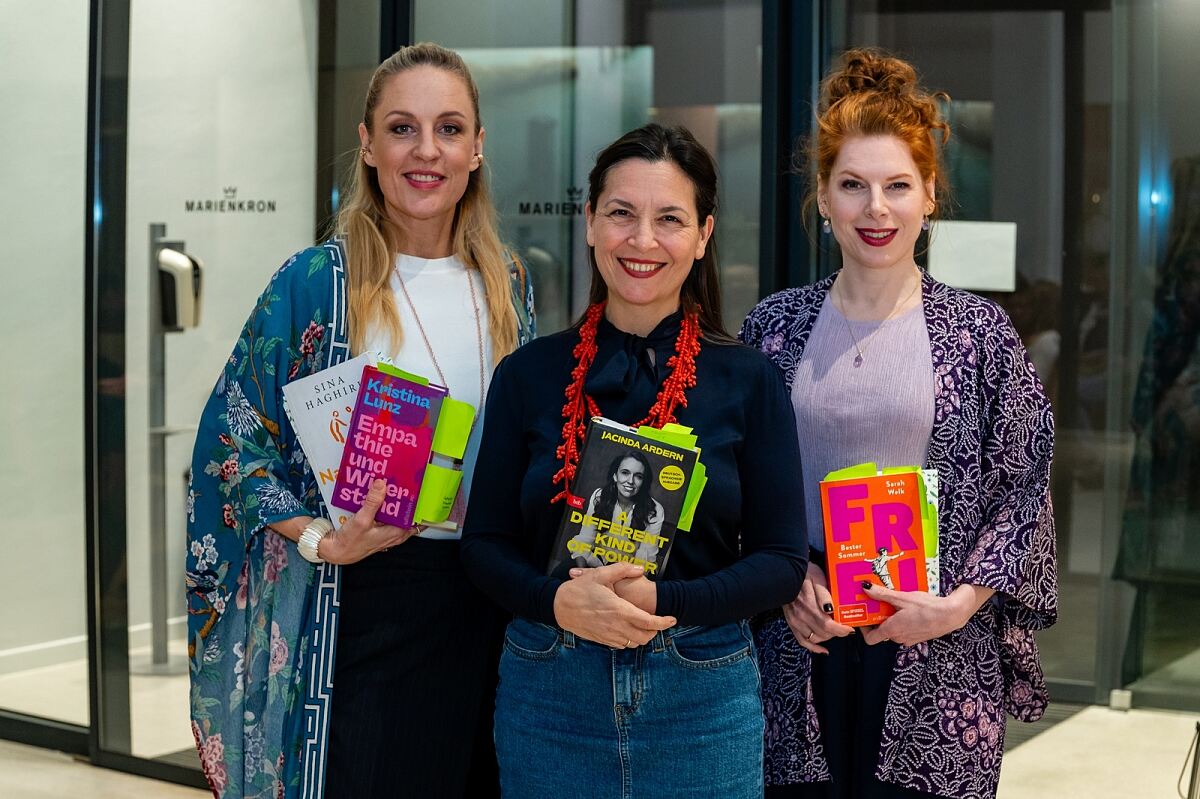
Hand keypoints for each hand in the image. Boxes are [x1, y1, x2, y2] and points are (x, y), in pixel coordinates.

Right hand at [320, 479, 417, 564]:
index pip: (417, 517)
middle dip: (408, 498)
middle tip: (407, 482)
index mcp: (397, 532)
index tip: (420, 489)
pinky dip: (387, 506)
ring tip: (395, 485)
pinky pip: (389, 515)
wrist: (337, 551)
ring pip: (399, 514)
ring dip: (397, 501)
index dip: (420, 504)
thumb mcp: (362, 520)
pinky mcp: (381, 529)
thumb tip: (382, 484)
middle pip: (409, 513)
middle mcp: (396, 533)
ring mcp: (389, 531)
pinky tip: (380, 495)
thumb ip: (373, 502)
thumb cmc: (351, 541)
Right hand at [554, 563, 675, 648]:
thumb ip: (623, 569)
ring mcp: (609, 635)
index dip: (663, 623)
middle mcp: (616, 626)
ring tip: (644, 624)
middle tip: (657, 620)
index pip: (649, 622)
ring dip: (643, 636)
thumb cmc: (579, 590)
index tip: (671, 619)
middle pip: (645, 636)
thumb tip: (640, 568)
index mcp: (619, 610)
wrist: (559, 607)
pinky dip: (630, 640)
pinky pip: (622, 645)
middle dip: (655, 630)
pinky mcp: (602, 640)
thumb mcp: (600, 574)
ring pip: (635, 643)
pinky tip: (627, 628)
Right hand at [783, 561, 853, 653]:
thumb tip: (830, 610)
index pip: (828, 624)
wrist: (785, 573)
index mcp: (809, 604)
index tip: (850, 628)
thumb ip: (824, 594)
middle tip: (846, 628)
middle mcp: (801, 615)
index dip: (841, 630)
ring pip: (815, 638)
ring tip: (835, 632)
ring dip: (828, 637)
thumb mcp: (817, 577)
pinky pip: (803, 640)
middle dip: (837, 633)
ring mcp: (795, 620)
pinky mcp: (791, 623)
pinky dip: (814, 647)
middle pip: (823, 633)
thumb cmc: (804, 573)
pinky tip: (823, 649)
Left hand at [860, 582, 994, 646]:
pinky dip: (902, 621)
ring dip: (891, 618)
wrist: (951, 615)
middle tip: (878, 603)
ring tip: (894, 603)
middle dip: (878, 618)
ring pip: (894, 630)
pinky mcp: (918, 636)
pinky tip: (908, 608)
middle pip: (881, 631)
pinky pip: (905, 630)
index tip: (863, 617)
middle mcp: (899, 638)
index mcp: (892, 630)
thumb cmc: (927, 607)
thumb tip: (866, 588)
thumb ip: (882, 594)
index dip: (863, 629)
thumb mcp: (902, 598)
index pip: (870, 639)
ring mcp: (909, 639)